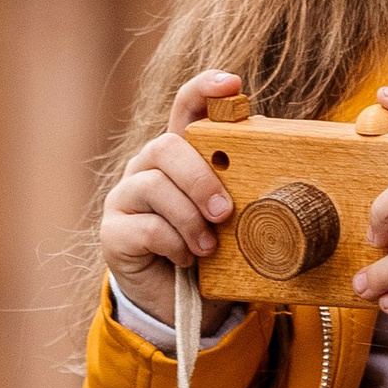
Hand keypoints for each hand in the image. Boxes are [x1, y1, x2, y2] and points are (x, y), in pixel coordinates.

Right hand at [101, 72, 245, 325]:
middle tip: (225, 212)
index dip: (204, 89)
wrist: (180, 305)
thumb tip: (273, 140)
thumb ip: (244, 181)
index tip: (232, 83)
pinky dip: (174, 244)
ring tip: (209, 247)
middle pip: (166, 146)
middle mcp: (146, 167)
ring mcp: (125, 197)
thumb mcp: (235, 216)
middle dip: (200, 178)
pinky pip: (145, 227)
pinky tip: (187, 259)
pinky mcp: (113, 232)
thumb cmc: (211, 251)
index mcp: (179, 155)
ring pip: (154, 185)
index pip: (186, 108)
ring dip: (190, 218)